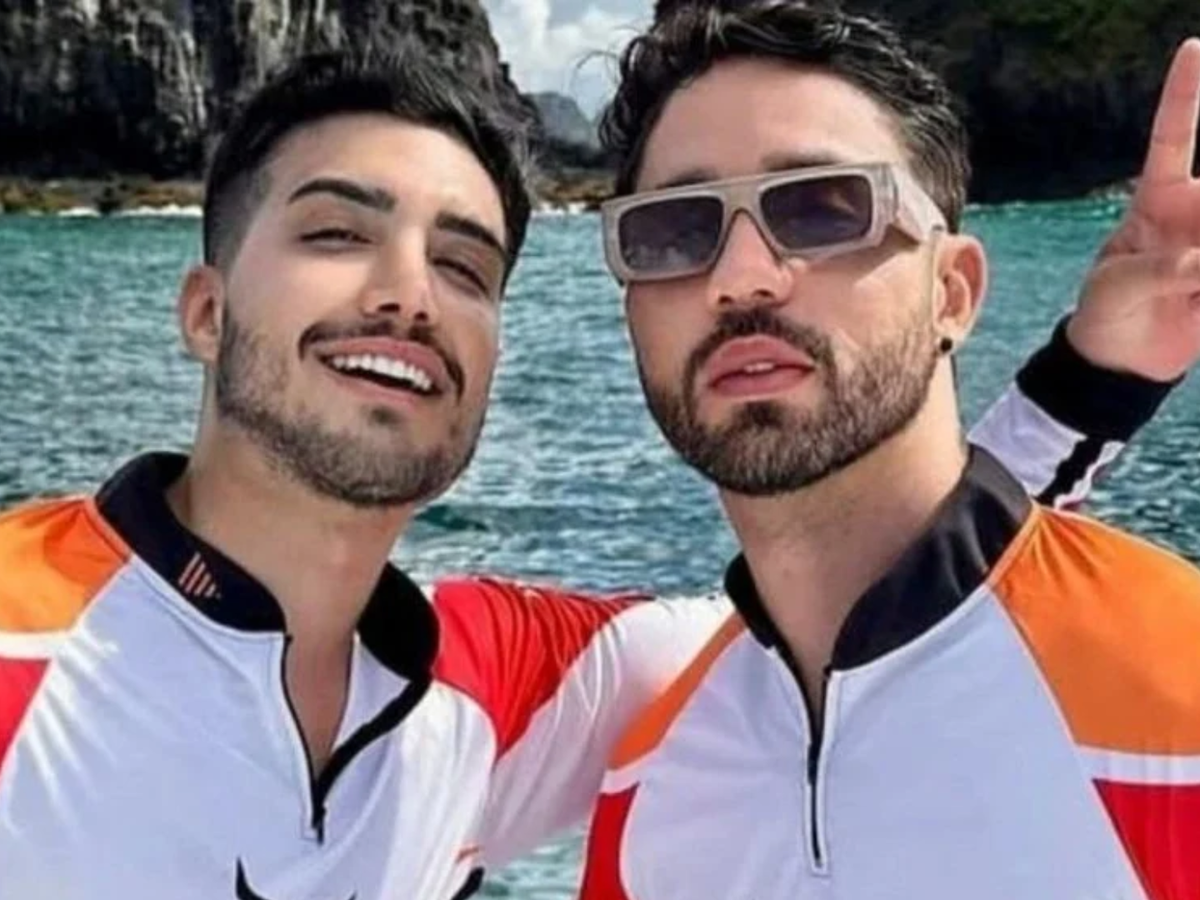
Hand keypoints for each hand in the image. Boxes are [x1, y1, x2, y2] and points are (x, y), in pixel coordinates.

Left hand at [1067, 38, 1199, 381]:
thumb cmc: (1106, 310)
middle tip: (1187, 262)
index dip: (1186, 93)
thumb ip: (1158, 272)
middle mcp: (1197, 209)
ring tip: (1188, 289)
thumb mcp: (1117, 289)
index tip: (1193, 49)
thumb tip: (1199, 265)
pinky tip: (1194, 300)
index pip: (1175, 136)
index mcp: (1159, 198)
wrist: (1122, 360)